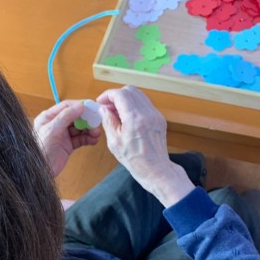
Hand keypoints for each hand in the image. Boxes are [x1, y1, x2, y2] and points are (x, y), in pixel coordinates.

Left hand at [34, 100, 100, 176]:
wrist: (39, 171)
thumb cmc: (40, 150)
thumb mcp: (52, 130)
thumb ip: (65, 117)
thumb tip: (80, 106)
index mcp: (49, 117)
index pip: (67, 106)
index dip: (80, 106)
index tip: (91, 107)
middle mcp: (56, 124)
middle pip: (75, 117)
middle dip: (87, 119)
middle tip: (97, 121)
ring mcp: (62, 135)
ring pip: (80, 128)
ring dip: (89, 130)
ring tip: (96, 133)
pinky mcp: (68, 145)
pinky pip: (80, 139)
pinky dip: (88, 139)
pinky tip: (94, 140)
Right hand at [97, 86, 193, 206]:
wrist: (156, 169)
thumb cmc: (134, 159)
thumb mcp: (115, 142)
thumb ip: (108, 121)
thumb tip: (103, 109)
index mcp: (135, 119)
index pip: (120, 94)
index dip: (107, 95)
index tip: (100, 102)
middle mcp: (147, 113)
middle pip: (130, 90)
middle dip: (116, 95)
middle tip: (107, 107)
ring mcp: (155, 114)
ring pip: (138, 95)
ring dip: (125, 99)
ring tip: (116, 112)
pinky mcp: (159, 118)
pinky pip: (144, 103)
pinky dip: (133, 105)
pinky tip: (127, 117)